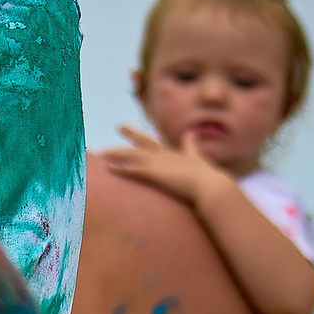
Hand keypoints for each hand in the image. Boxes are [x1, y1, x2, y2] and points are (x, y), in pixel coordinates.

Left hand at [103, 126, 228, 206]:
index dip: (143, 137)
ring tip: (101, 152)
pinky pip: (133, 171)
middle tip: (119, 125)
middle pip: (144, 141)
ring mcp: (160, 164)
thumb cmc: (209, 181)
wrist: (212, 187)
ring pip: (133, 155)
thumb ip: (192, 147)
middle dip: (131, 133)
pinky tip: (108, 168)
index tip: (132, 130)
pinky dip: (120, 169)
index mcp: (174, 155)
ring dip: (116, 153)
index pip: (155, 143)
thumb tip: (191, 133)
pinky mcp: (156, 175)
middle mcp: (165, 156)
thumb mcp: (199, 160)